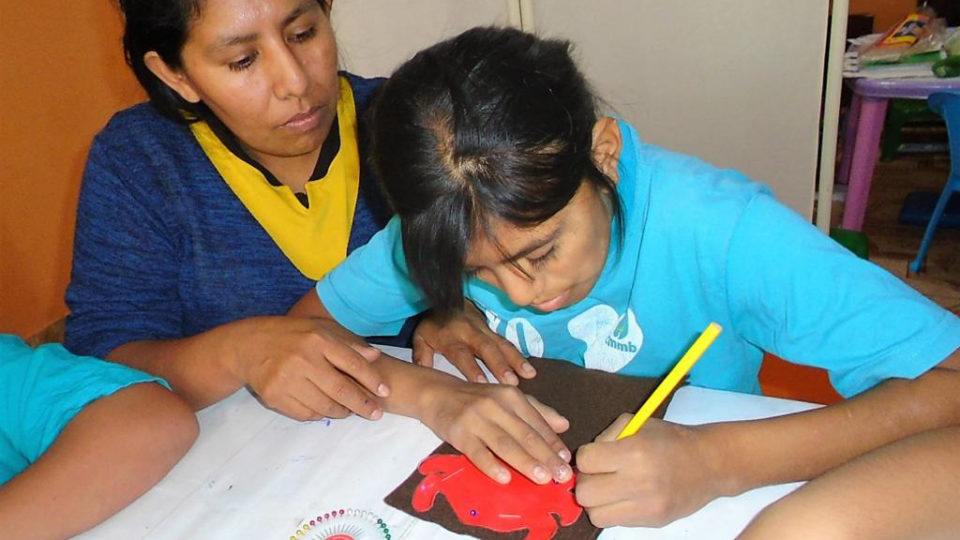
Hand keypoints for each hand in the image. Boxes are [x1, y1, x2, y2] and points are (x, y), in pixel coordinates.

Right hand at [228, 316, 389, 421]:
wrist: (249, 346)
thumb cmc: (292, 336)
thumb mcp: (320, 330)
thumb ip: (348, 344)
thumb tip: (375, 357)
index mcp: (317, 339)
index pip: (352, 363)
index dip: (372, 380)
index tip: (384, 392)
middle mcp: (303, 359)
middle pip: (341, 389)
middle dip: (362, 404)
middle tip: (375, 413)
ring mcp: (287, 379)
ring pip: (324, 406)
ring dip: (342, 412)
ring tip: (350, 411)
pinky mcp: (274, 396)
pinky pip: (305, 414)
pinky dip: (319, 414)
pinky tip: (325, 409)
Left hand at [413, 302, 535, 384]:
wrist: (445, 297)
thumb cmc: (433, 325)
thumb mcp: (420, 338)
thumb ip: (422, 356)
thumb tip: (424, 376)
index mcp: (450, 337)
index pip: (462, 354)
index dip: (472, 368)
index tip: (483, 384)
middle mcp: (470, 333)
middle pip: (486, 348)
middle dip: (500, 364)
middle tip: (511, 382)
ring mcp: (484, 330)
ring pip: (501, 344)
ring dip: (515, 360)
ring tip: (528, 375)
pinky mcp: (493, 330)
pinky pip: (507, 342)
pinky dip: (519, 355)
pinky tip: (530, 368)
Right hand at [418, 377, 572, 484]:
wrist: (436, 393)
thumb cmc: (477, 399)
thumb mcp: (507, 398)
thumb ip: (536, 411)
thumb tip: (565, 425)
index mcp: (512, 396)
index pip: (537, 423)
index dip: (553, 443)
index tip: (568, 462)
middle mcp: (496, 405)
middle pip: (525, 434)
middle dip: (545, 456)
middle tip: (562, 476)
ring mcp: (476, 419)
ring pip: (505, 444)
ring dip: (525, 462)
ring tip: (543, 478)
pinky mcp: (459, 433)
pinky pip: (477, 452)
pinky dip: (491, 465)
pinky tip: (505, 478)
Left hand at [575, 414, 721, 527]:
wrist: (709, 464)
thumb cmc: (670, 439)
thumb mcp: (636, 424)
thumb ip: (607, 437)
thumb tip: (585, 459)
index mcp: (634, 452)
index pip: (585, 461)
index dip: (587, 457)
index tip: (597, 456)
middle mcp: (639, 482)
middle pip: (585, 493)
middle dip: (587, 482)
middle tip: (599, 475)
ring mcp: (646, 507)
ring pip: (596, 515)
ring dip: (598, 502)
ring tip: (610, 489)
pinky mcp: (652, 522)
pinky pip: (616, 523)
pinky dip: (614, 511)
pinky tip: (626, 497)